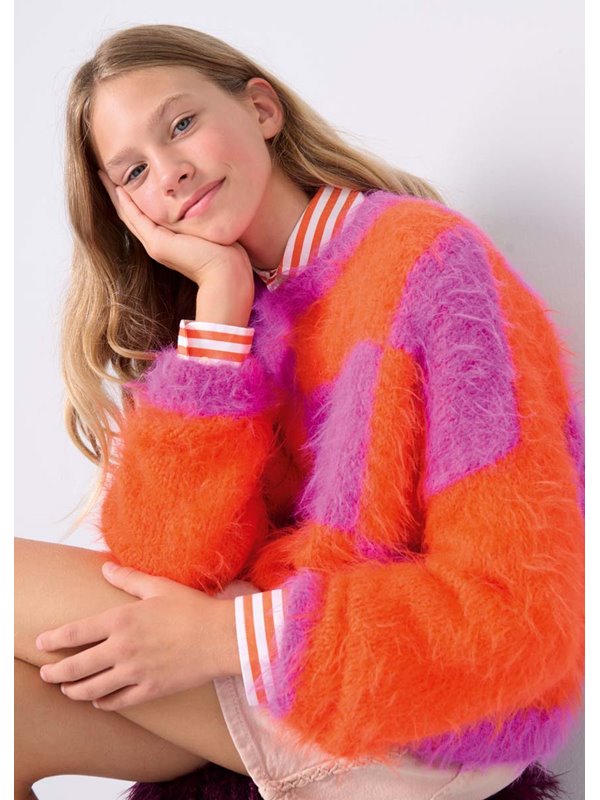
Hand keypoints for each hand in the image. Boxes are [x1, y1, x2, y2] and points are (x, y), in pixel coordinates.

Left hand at [35, 562, 251, 711]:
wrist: (221, 638)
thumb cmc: (192, 608)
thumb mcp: (159, 587)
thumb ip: (129, 579)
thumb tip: (105, 567)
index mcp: (122, 620)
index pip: (75, 633)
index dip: (53, 640)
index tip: (42, 643)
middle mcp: (123, 649)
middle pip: (76, 667)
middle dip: (55, 673)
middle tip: (46, 674)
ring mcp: (135, 673)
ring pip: (92, 690)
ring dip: (74, 691)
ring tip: (68, 689)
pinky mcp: (149, 690)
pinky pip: (117, 703)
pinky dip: (103, 703)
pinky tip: (99, 701)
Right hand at [97, 171, 254, 312]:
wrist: (227, 274)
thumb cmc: (227, 255)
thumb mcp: (210, 230)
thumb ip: (203, 219)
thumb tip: (209, 201)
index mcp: (168, 241)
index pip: (143, 216)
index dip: (131, 198)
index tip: (122, 179)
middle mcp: (157, 243)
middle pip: (130, 214)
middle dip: (116, 193)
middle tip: (103, 173)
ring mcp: (155, 245)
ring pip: (128, 214)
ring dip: (114, 194)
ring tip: (102, 175)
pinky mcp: (159, 244)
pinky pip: (136, 218)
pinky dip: (126, 202)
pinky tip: (118, 187)